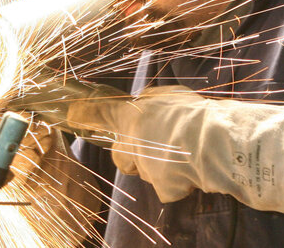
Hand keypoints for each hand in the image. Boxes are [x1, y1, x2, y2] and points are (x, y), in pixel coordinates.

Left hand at [66, 85, 283, 218]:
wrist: (213, 140)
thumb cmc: (198, 113)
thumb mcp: (172, 95)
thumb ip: (154, 101)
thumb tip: (147, 104)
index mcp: (134, 114)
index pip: (101, 113)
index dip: (85, 114)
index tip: (71, 113)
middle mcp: (132, 141)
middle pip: (122, 153)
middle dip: (135, 154)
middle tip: (161, 147)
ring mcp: (146, 167)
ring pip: (150, 170)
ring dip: (165, 166)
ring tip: (190, 155)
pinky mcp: (161, 187)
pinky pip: (169, 187)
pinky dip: (180, 182)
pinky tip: (195, 172)